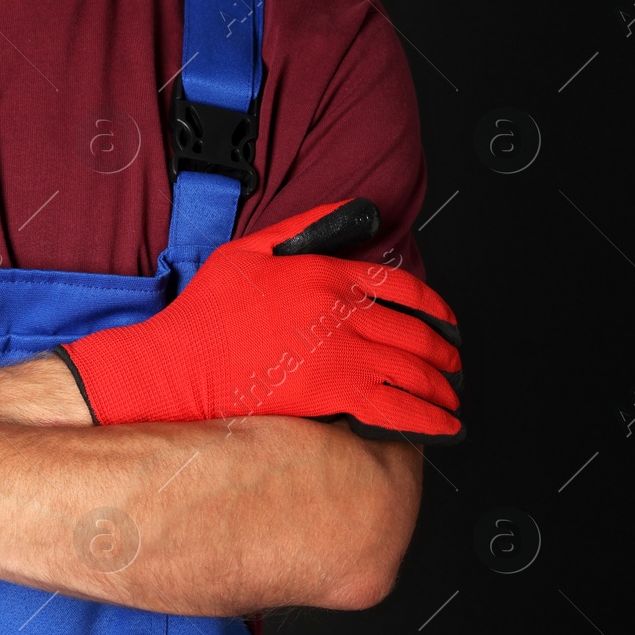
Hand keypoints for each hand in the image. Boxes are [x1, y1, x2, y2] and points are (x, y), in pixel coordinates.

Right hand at [55, 199, 463, 441]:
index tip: (447, 319)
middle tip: (453, 363)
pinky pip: (399, 407)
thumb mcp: (249, 249)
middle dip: (444, 352)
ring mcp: (343, 354)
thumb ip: (303, 227)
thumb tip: (351, 210)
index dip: (435, 305)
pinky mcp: (335, 394)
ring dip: (442, 386)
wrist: (182, 363)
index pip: (402, 286)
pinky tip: (443, 425)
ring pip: (415, 370)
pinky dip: (429, 418)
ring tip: (450, 398)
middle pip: (417, 332)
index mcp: (327, 274)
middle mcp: (343, 312)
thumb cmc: (207, 312)